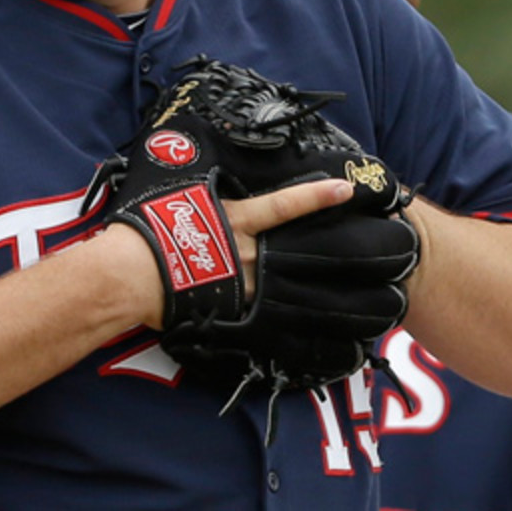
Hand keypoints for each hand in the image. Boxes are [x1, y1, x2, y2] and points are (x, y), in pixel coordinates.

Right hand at [105, 177, 355, 328]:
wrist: (129, 275)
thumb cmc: (145, 231)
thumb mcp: (177, 198)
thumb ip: (201, 191)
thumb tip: (196, 166)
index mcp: (236, 221)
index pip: (283, 205)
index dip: (316, 196)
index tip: (346, 189)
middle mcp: (248, 253)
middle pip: (304, 252)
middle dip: (345, 252)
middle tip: (382, 251)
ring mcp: (246, 288)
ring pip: (300, 293)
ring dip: (339, 298)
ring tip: (373, 301)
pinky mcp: (238, 318)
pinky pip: (278, 326)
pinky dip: (306, 335)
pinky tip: (336, 344)